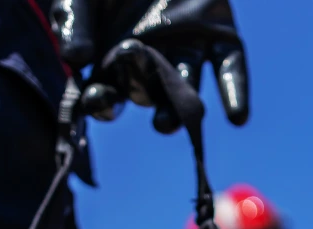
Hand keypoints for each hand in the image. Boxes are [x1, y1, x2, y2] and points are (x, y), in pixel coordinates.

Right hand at [50, 0, 248, 131]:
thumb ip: (74, 21)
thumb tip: (74, 59)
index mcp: (113, 66)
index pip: (106, 96)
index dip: (102, 101)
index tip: (100, 99)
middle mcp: (150, 67)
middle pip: (152, 96)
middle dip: (157, 110)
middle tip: (161, 122)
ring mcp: (185, 54)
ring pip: (187, 88)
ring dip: (186, 109)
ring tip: (180, 119)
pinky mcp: (219, 37)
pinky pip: (229, 69)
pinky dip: (234, 92)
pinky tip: (237, 117)